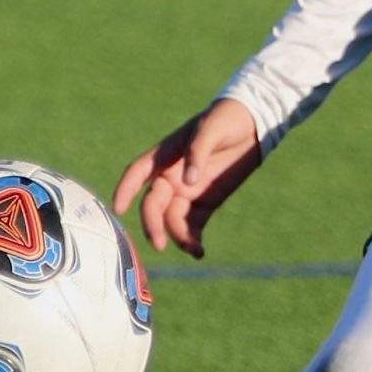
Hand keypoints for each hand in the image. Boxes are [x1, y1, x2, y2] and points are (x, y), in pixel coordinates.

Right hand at [115, 98, 262, 259]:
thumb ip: (197, 153)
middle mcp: (171, 176)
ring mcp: (188, 191)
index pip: (138, 173)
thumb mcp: (211, 129)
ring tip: (194, 248)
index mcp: (166, 154)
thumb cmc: (226, 119)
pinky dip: (193, 239)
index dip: (126, 189)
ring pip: (172, 219)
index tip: (118, 209)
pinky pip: (193, 224)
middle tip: (159, 244)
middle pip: (153, 204)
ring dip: (177, 235)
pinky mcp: (206, 202)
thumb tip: (188, 181)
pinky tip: (198, 251)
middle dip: (153, 224)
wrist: (254, 125)